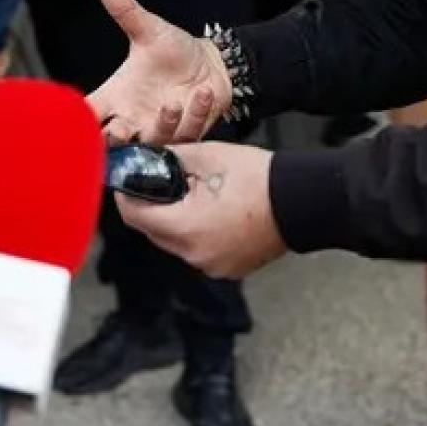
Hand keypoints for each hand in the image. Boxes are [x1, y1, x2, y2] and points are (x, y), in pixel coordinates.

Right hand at [87, 0, 231, 145]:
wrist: (209, 65)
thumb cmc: (172, 52)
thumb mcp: (149, 30)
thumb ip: (126, 10)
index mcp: (116, 95)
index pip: (89, 114)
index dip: (78, 122)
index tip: (78, 118)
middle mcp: (133, 118)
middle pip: (112, 142)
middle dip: (113, 141)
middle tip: (118, 129)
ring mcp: (160, 129)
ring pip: (153, 142)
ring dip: (161, 127)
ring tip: (170, 104)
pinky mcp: (187, 133)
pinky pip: (189, 133)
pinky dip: (196, 115)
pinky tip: (204, 93)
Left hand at [115, 141, 286, 279]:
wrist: (302, 200)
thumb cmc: (258, 178)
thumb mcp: (207, 157)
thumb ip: (169, 159)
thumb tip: (148, 159)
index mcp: (186, 229)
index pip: (135, 216)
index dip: (125, 195)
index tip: (124, 180)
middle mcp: (195, 255)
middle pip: (154, 232)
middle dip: (150, 207)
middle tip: (155, 181)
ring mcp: (212, 266)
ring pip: (176, 242)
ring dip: (174, 220)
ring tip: (187, 193)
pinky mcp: (229, 269)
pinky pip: (199, 250)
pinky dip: (196, 232)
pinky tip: (209, 209)